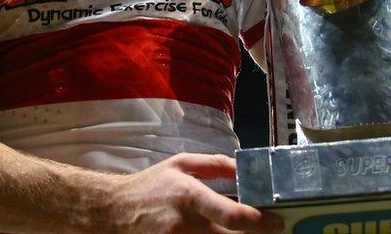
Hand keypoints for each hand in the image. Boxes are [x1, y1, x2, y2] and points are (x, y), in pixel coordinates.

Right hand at [106, 153, 284, 233]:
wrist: (113, 211)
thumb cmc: (150, 186)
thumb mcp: (180, 164)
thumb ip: (215, 165)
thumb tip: (245, 168)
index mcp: (190, 196)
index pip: (233, 216)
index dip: (260, 223)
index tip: (277, 222)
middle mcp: (186, 225)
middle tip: (269, 231)